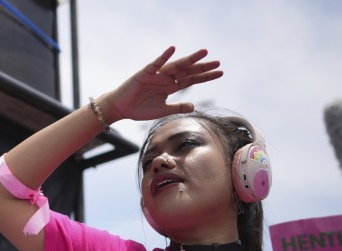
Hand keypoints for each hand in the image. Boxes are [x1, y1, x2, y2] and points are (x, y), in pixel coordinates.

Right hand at [97, 46, 222, 123]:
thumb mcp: (162, 110)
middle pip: (188, 71)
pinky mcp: (145, 73)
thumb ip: (177, 107)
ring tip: (203, 53)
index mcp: (170, 87)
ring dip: (189, 59)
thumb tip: (194, 106)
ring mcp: (157, 74)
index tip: (220, 72)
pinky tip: (172, 49)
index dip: (205, 76)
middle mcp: (166, 78)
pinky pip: (156, 63)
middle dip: (202, 67)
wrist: (121, 109)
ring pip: (176, 65)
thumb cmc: (139, 109)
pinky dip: (163, 56)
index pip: (192, 80)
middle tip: (218, 62)